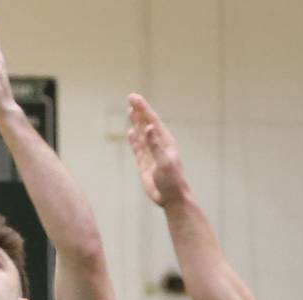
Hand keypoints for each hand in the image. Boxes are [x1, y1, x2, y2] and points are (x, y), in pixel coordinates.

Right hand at [126, 93, 188, 207]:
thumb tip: (148, 127)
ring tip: (130, 111)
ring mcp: (151, 154)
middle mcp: (158, 145)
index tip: (134, 98)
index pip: (152, 120)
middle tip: (130, 97)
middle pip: (146, 124)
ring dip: (136, 123)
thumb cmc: (172, 180)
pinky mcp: (145, 164)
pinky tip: (130, 132)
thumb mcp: (164, 162)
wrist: (172, 198)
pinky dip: (134, 140)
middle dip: (139, 111)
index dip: (143, 108)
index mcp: (165, 142)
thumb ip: (155, 144)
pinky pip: (138, 148)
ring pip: (141, 135)